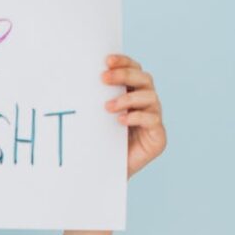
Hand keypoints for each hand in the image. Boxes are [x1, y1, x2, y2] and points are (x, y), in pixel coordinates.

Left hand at [102, 54, 166, 178]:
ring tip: (108, 106)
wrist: (106, 174)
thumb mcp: (95, 118)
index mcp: (134, 94)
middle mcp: (147, 104)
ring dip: (128, 98)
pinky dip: (136, 117)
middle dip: (124, 75)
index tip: (106, 60)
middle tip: (104, 78)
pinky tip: (121, 120)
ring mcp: (154, 119)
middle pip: (144, 79)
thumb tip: (76, 77)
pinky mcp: (158, 137)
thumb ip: (95, 99)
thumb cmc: (100, 144)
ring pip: (149, 97)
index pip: (134, 70)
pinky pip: (152, 120)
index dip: (123, 62)